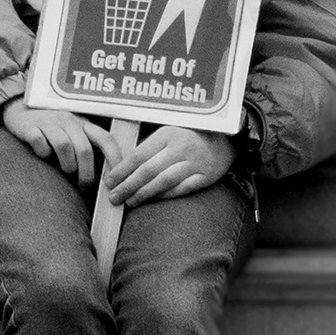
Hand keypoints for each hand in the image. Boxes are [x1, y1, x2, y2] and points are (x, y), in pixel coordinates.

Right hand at [0, 102, 108, 189]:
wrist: (18, 108)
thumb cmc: (50, 127)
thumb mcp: (71, 132)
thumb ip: (85, 146)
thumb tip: (103, 177)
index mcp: (82, 123)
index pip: (105, 139)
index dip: (114, 158)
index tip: (114, 179)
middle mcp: (68, 120)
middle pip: (84, 148)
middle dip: (86, 172)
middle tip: (84, 186)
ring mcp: (48, 122)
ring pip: (64, 145)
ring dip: (67, 164)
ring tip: (65, 170)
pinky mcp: (30, 126)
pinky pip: (39, 141)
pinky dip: (42, 152)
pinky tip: (42, 155)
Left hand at [102, 124, 235, 206]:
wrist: (226, 139)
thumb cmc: (190, 135)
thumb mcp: (169, 132)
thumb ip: (149, 146)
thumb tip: (120, 166)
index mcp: (168, 133)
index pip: (139, 155)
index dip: (122, 170)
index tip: (109, 181)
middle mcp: (181, 148)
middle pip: (148, 171)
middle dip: (128, 186)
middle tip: (114, 197)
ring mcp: (195, 163)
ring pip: (164, 182)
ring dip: (144, 194)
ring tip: (130, 202)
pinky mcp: (205, 177)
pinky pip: (181, 189)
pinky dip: (165, 196)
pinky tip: (153, 200)